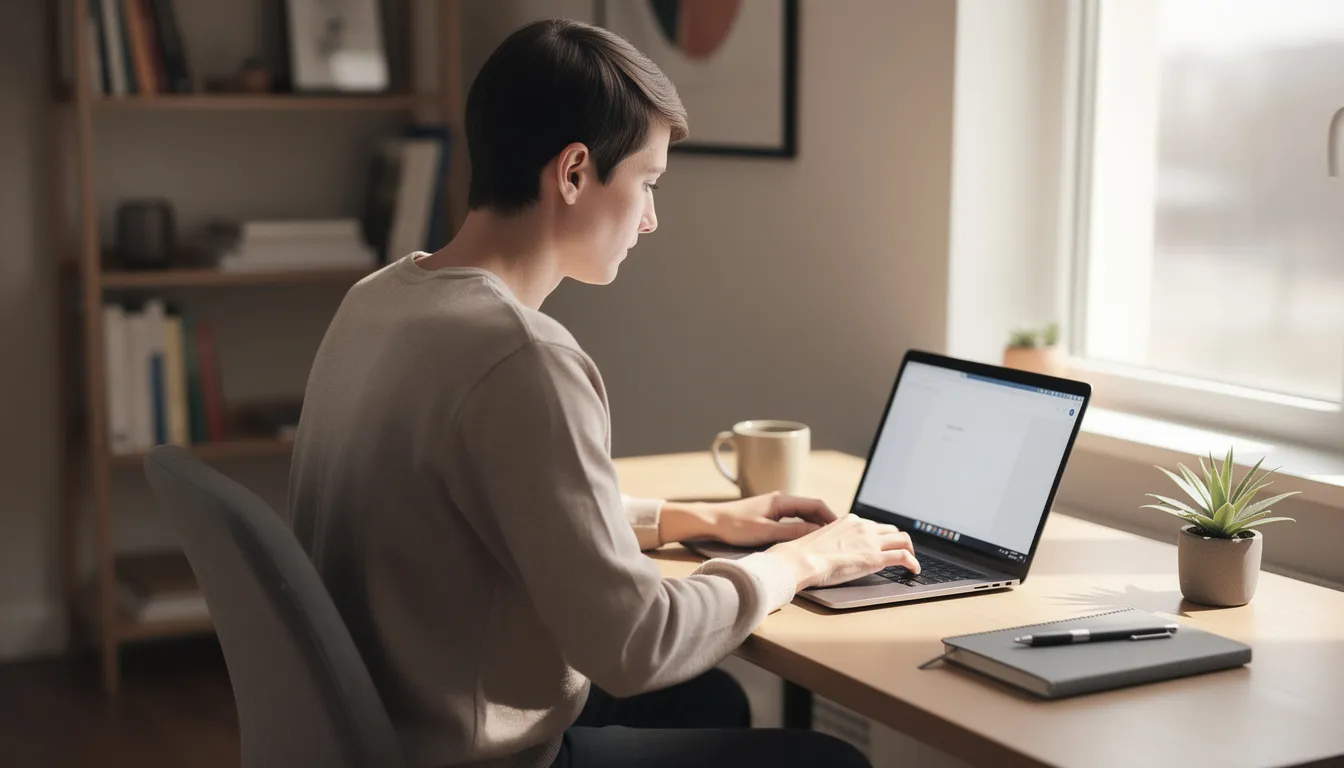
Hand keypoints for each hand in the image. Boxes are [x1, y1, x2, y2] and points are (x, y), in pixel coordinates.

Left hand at [701, 492, 838, 546]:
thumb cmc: (735, 526)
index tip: (843, 529)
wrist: (710, 521)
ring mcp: (774, 506)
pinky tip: (805, 538)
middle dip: (826, 521)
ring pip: (802, 514)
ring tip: (826, 540)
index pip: (815, 504)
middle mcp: (780, 500)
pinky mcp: (768, 514)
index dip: (831, 517)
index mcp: (782, 500)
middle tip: (839, 537)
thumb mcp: (766, 532)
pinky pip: (792, 518)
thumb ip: (793, 532)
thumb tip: (817, 532)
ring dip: (814, 524)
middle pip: (811, 508)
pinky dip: (802, 526)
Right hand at [767, 514, 919, 590]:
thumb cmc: (803, 554)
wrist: (801, 559)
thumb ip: (833, 540)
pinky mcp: (876, 557)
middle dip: (899, 541)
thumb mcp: (820, 538)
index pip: (873, 525)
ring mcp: (871, 541)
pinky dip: (914, 563)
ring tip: (911, 562)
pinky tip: (914, 571)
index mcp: (849, 520)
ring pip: (903, 539)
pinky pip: (904, 557)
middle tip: (900, 553)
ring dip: (911, 550)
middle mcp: (863, 526)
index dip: (881, 536)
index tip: (883, 545)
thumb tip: (833, 550)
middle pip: (892, 530)